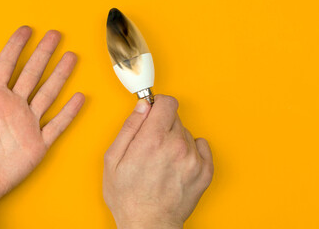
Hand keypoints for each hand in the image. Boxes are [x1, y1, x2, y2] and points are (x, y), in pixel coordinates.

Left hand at [0, 26, 83, 226]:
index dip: (16, 47)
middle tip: (56, 35)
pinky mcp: (37, 145)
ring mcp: (26, 126)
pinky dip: (69, 112)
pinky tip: (79, 97)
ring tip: (72, 57)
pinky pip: (57, 125)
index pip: (5, 66)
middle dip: (44, 54)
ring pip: (48, 94)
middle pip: (32, 74)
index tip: (26, 30)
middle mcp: (11, 109)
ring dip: (60, 75)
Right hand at [103, 95, 213, 228]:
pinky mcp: (205, 171)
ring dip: (176, 142)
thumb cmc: (129, 197)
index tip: (153, 113)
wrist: (149, 225)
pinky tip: (178, 165)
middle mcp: (177, 145)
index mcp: (152, 139)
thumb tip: (143, 106)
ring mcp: (193, 158)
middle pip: (175, 118)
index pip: (167, 102)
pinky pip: (202, 147)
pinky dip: (192, 152)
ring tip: (163, 162)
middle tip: (152, 146)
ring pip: (187, 134)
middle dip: (163, 126)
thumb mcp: (114, 159)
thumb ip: (129, 127)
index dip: (158, 106)